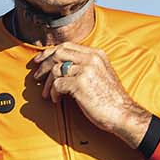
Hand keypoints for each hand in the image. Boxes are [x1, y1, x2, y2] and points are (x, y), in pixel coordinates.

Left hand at [30, 44, 152, 145]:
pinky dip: (53, 93)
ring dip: (46, 82)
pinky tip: (56, 100)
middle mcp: (91, 59)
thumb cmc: (112, 100)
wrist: (123, 113)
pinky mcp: (80, 84)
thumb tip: (64, 69)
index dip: (50, 52)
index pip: (67, 46)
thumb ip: (87, 67)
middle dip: (44, 63)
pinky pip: (57, 84)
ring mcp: (85, 70)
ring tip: (45, 92)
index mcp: (97, 54)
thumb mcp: (102, 75)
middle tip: (36, 75)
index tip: (41, 60)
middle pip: (58, 53)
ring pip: (55, 69)